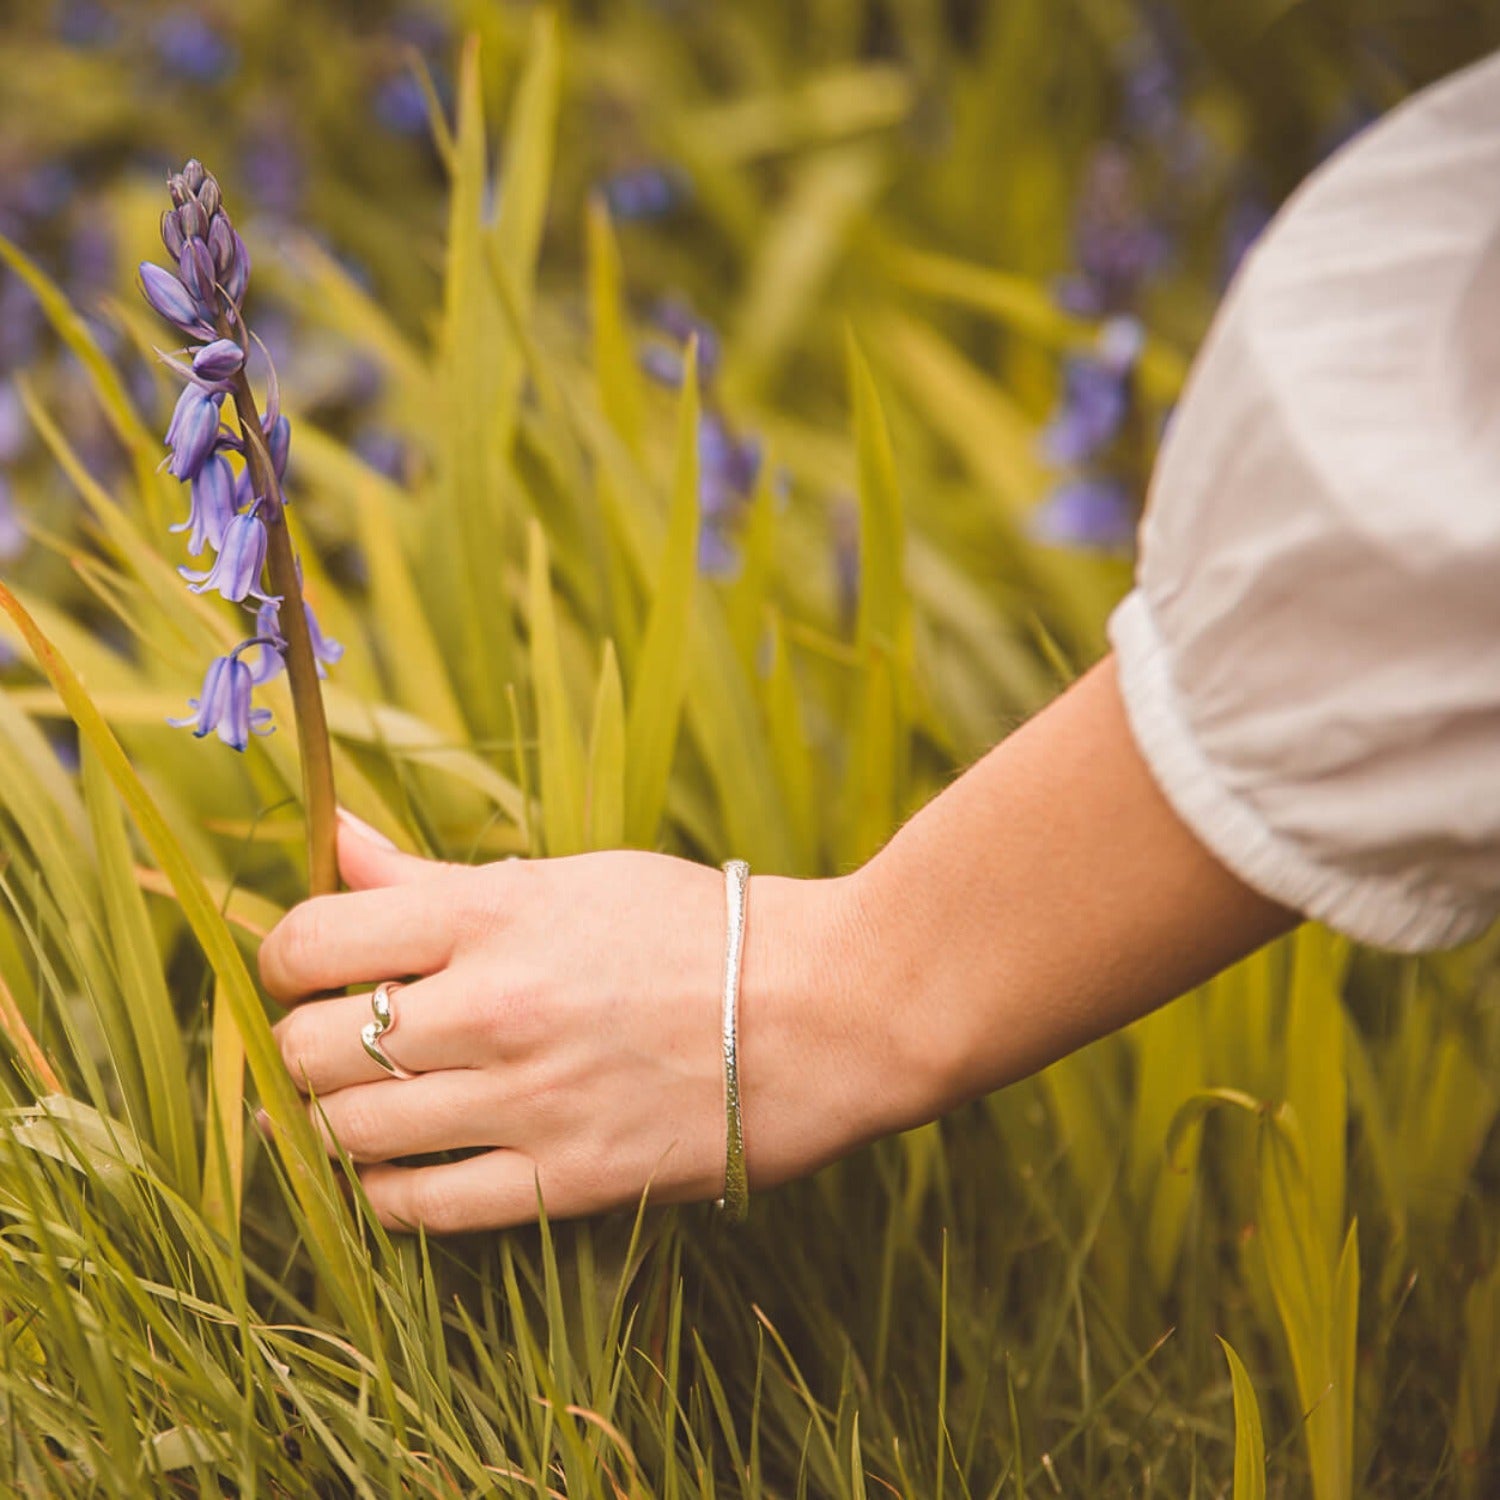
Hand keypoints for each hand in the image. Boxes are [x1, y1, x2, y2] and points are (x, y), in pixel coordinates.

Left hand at [258, 814, 919, 1231]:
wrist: (825, 1008)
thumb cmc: (700, 928)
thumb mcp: (572, 878)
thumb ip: (440, 878)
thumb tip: (336, 844)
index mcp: (496, 912)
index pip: (313, 937)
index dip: (282, 957)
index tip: (306, 969)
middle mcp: (496, 1006)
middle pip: (312, 1045)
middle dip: (304, 1042)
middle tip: (341, 1037)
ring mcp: (529, 1100)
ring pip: (350, 1131)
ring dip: (340, 1118)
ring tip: (377, 1098)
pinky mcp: (567, 1179)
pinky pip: (418, 1208)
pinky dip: (386, 1189)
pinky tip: (407, 1161)